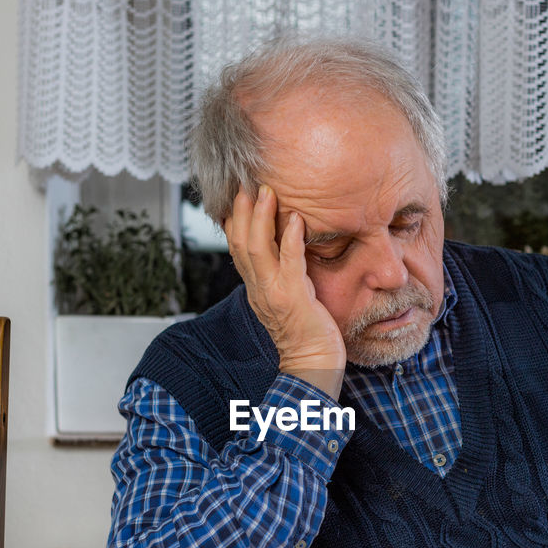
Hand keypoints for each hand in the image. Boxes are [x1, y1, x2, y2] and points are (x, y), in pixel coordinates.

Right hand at [224, 186, 345, 398]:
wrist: (313, 363)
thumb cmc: (307, 331)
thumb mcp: (288, 296)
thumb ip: (282, 273)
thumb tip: (287, 247)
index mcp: (255, 287)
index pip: (236, 249)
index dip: (234, 221)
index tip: (237, 195)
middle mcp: (258, 288)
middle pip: (240, 243)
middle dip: (243, 211)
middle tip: (247, 183)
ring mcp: (273, 294)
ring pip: (257, 249)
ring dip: (261, 218)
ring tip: (267, 191)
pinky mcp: (294, 298)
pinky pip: (289, 263)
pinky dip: (290, 240)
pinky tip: (296, 219)